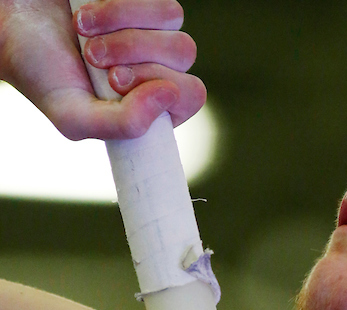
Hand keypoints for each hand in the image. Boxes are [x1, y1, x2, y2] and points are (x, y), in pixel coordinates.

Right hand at [0, 0, 204, 139]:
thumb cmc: (42, 74)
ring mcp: (151, 28)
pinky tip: (86, 13)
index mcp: (152, 105)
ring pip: (172, 20)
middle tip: (93, 59)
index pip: (191, 95)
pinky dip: (117, 4)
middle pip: (183, 53)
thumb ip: (124, 125)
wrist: (11, 26)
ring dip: (123, 26)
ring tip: (84, 33)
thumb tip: (168, 96)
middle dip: (134, 53)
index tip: (115, 83)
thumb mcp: (75, 117)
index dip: (159, 86)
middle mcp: (158, 65)